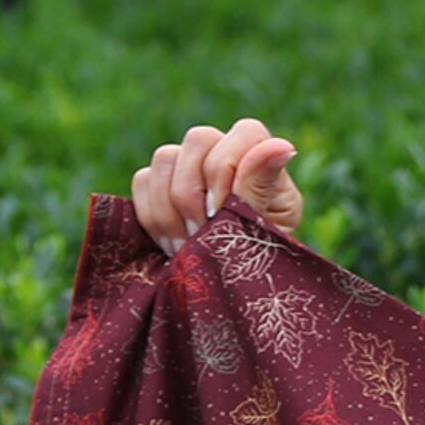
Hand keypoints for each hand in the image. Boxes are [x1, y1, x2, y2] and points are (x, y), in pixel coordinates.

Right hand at [132, 118, 303, 254]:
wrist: (235, 291)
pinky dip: (152, 217)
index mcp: (262, 161)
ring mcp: (190, 167)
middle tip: (202, 235)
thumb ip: (261, 188)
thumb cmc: (262, 261)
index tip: (222, 213)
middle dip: (194, 194)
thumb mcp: (268, 231)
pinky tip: (173, 247)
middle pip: (198, 139)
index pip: (245, 132)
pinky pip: (142, 181)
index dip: (226, 169)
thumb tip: (282, 146)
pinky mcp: (159, 185)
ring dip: (172, 210)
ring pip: (165, 158)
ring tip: (188, 248)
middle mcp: (225, 154)